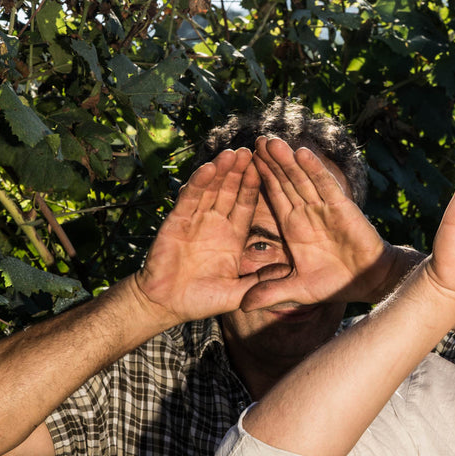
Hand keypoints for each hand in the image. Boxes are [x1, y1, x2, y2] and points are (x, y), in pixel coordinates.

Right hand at [132, 148, 260, 325]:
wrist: (166, 305)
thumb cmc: (202, 299)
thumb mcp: (237, 292)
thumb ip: (260, 281)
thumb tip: (288, 271)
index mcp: (232, 236)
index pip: (247, 205)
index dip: (256, 187)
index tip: (269, 168)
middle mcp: (215, 223)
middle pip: (230, 191)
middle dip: (240, 171)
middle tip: (253, 149)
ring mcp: (195, 220)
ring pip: (211, 190)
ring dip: (221, 171)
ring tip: (233, 152)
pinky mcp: (176, 223)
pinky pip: (189, 200)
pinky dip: (198, 184)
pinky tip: (208, 169)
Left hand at [240, 137, 397, 310]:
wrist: (368, 282)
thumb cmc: (335, 284)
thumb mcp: (298, 289)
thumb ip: (272, 292)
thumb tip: (243, 306)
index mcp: (293, 227)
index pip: (273, 196)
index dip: (259, 179)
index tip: (243, 161)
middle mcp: (306, 212)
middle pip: (284, 181)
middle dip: (270, 161)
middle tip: (255, 140)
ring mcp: (323, 207)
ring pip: (301, 179)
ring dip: (287, 159)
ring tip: (271, 140)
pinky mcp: (341, 207)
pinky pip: (324, 185)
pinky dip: (314, 169)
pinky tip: (301, 153)